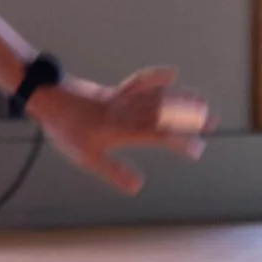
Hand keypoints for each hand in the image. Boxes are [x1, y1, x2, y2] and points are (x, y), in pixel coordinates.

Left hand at [29, 65, 210, 197]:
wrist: (48, 98)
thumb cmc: (66, 130)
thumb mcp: (87, 157)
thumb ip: (113, 171)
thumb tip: (138, 187)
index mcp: (121, 129)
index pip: (157, 135)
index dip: (179, 141)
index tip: (197, 149)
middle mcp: (126, 111)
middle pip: (163, 113)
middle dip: (188, 117)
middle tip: (213, 121)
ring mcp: (122, 99)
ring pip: (155, 97)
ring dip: (179, 99)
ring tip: (202, 102)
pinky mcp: (115, 93)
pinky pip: (138, 83)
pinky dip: (155, 78)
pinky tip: (171, 74)